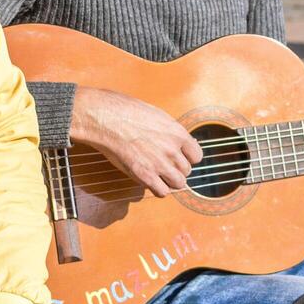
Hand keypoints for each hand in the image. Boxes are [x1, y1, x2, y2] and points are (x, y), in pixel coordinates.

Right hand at [70, 87, 201, 196]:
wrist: (106, 118)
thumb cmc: (126, 111)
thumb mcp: (156, 115)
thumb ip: (169, 131)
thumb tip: (176, 140)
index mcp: (177, 133)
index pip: (196, 156)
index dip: (187, 158)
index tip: (179, 158)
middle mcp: (172, 150)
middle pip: (186, 171)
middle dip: (177, 170)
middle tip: (164, 166)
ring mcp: (160, 164)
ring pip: (178, 184)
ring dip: (169, 182)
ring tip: (158, 176)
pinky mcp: (145, 175)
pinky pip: (162, 192)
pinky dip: (158, 189)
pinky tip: (150, 181)